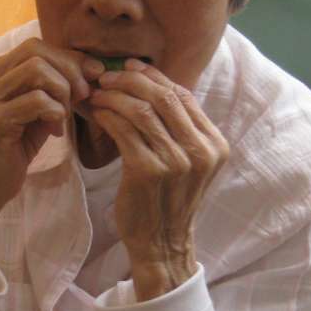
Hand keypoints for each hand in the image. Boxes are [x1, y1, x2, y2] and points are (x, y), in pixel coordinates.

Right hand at [0, 39, 102, 279]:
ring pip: (37, 70)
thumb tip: (94, 67)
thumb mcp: (39, 109)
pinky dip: (55, 112)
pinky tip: (54, 131)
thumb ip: (57, 85)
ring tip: (63, 115)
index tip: (92, 76)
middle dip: (69, 71)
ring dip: (62, 92)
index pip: (36, 45)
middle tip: (83, 96)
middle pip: (36, 51)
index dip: (69, 58)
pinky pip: (37, 101)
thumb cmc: (16, 145)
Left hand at [88, 60, 228, 299]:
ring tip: (96, 93)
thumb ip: (178, 130)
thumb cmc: (167, 200)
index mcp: (214, 145)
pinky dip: (107, 115)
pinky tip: (96, 112)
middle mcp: (201, 151)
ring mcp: (177, 162)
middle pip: (164, 96)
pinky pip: (124, 130)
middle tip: (106, 76)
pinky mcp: (148, 171)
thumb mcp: (186, 163)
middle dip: (132, 80)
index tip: (130, 67)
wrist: (161, 243)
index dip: (154, 76)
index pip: (184, 95)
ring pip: (142, 110)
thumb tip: (148, 85)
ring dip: (115, 95)